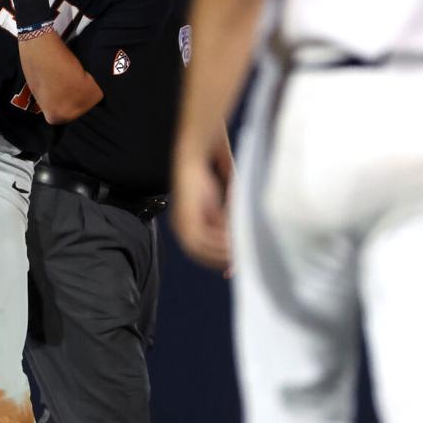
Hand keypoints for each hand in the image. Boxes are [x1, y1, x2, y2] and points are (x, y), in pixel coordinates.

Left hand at [171, 156, 232, 273]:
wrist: (200, 152)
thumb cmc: (213, 174)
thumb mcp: (224, 206)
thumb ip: (229, 225)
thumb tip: (238, 246)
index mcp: (188, 225)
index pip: (202, 253)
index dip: (218, 262)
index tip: (232, 270)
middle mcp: (180, 227)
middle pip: (202, 254)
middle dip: (223, 258)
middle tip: (242, 259)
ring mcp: (181, 222)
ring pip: (202, 248)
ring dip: (222, 250)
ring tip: (240, 246)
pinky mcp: (185, 215)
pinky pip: (202, 238)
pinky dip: (218, 241)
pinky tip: (231, 239)